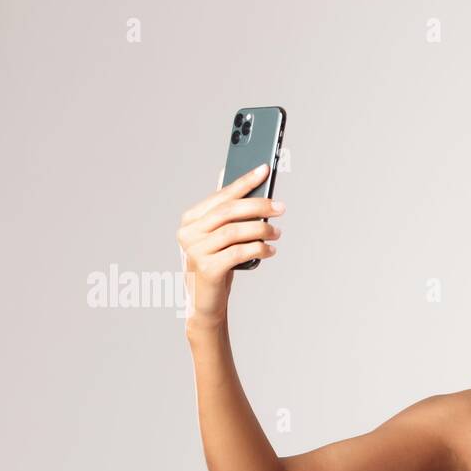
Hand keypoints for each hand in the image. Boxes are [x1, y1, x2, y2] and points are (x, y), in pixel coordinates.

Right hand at [176, 163, 283, 329]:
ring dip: (261, 230)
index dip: (244, 181)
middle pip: (228, 211)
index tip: (265, 169)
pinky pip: (238, 253)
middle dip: (258, 206)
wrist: (205, 301)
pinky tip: (270, 250)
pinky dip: (258, 249)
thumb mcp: (220, 236)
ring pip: (234, 232)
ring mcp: (195, 251)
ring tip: (277, 232)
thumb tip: (241, 179)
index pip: (222, 195)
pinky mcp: (207, 269)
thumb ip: (227, 212)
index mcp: (190, 219)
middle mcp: (189, 232)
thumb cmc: (217, 263)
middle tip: (281, 208)